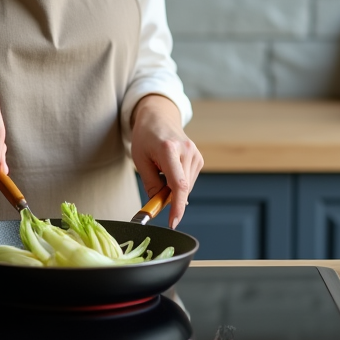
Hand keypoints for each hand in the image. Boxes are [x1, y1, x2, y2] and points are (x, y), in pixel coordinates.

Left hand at [129, 94, 203, 229]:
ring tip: (160, 172)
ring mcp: (195, 154)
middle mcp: (187, 151)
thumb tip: (159, 204)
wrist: (158, 117)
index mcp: (169, 149)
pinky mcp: (198, 158)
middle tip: (154, 193)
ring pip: (186, 187)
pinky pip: (189, 180)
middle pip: (182, 188)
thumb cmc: (145, 137)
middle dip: (169, 198)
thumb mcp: (140, 160)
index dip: (177, 207)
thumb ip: (151, 184)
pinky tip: (170, 170)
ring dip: (173, 189)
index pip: (178, 184)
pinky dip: (179, 183)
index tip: (173, 222)